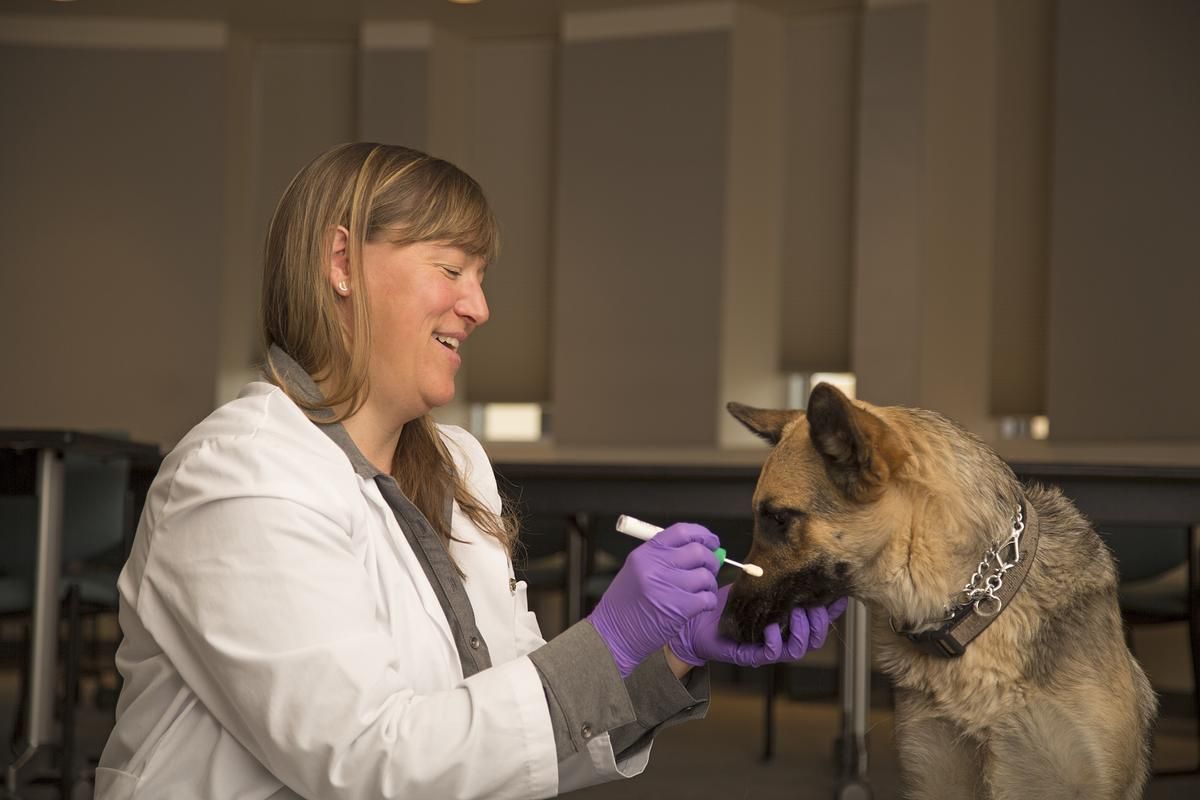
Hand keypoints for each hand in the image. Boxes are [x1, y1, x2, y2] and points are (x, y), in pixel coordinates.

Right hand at [588, 523, 719, 676]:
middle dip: (711, 559)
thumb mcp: (637, 570)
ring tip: (702, 590)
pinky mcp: (679, 608)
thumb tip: (701, 549)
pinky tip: (700, 605)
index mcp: (646, 553)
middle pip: (698, 551)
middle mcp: (656, 566)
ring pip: (705, 576)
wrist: (614, 634)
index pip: (682, 531)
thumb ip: (665, 557)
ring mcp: (668, 586)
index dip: (703, 534)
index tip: (712, 542)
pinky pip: (707, 598)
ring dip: (709, 583)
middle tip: (710, 568)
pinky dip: (708, 602)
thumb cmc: (626, 604)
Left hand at [669, 586, 847, 667]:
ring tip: (796, 613)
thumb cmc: (730, 601)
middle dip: (820, 620)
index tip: (840, 596)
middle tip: (812, 604)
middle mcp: (784, 636)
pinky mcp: (752, 655)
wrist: (699, 617)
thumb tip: (799, 558)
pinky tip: (772, 628)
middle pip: (816, 637)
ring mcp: (770, 648)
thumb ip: (780, 577)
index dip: (833, 610)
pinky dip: (776, 641)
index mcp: (789, 620)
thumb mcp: (759, 583)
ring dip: (802, 630)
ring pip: (799, 648)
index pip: (819, 618)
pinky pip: (773, 654)